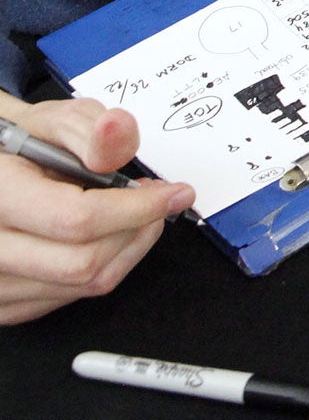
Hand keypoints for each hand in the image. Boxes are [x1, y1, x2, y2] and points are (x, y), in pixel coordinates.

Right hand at [0, 96, 193, 323]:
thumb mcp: (49, 122)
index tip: (174, 193)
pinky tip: (106, 236)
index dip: (138, 207)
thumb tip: (118, 129)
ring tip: (134, 213)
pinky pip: (71, 296)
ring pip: (85, 284)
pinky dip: (105, 264)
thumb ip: (87, 128)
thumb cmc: (15, 149)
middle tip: (156, 201)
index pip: (77, 219)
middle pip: (85, 262)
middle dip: (138, 228)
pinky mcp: (5, 304)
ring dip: (127, 247)